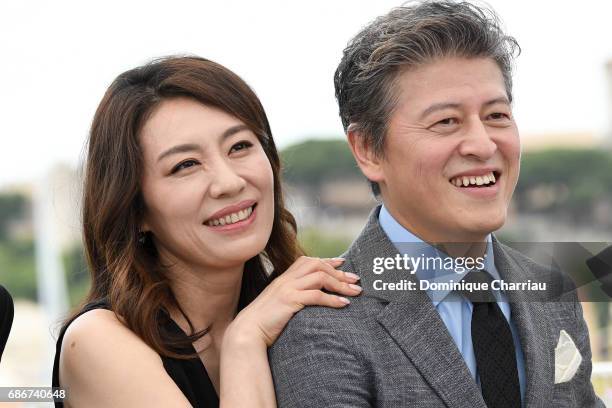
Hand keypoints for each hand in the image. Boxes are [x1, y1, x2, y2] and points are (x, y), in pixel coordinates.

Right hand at [225, 256, 361, 348]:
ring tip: (355, 292)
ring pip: (320, 277)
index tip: (343, 262)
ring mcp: (287, 288)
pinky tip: (343, 304)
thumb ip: (293, 296)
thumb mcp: (279, 304)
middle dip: (340, 272)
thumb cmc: (264, 322)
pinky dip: (332, 299)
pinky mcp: (289, 300)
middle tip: (356, 281)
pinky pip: (316, 295)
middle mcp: (286, 279)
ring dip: (341, 284)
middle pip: (318, 265)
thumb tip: (311, 298)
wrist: (247, 331)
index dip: (328, 260)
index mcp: (284, 278)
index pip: (309, 261)